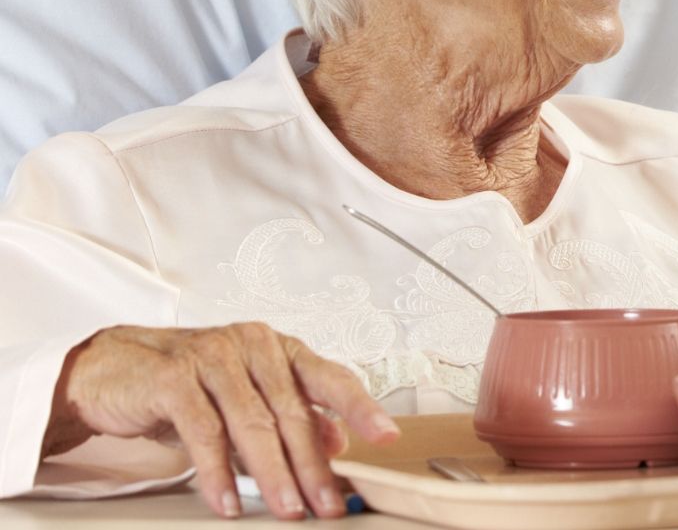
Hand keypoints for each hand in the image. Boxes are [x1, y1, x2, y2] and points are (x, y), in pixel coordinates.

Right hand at [46, 324, 398, 520]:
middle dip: (313, 465)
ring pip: (253, 424)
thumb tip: (337, 443)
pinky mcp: (173, 377)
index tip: (387, 437)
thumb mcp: (245, 398)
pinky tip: (228, 501)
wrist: (112, 369)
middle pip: (293, 412)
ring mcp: (212, 357)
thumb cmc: (186, 383)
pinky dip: (218, 472)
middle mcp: (251, 346)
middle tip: (327, 504)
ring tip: (288, 508)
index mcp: (278, 349)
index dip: (361, 408)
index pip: (330, 378)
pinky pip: (204, 432)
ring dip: (272, 474)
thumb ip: (291, 416)